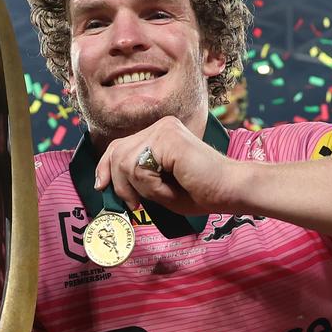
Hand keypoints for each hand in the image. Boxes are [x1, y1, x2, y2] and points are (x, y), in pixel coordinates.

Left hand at [94, 116, 235, 214]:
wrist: (230, 191)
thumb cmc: (200, 192)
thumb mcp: (157, 187)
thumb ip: (134, 180)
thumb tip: (103, 183)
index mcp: (159, 134)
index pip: (120, 146)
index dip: (105, 166)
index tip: (101, 187)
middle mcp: (160, 126)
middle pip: (117, 151)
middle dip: (118, 182)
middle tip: (133, 204)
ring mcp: (164, 129)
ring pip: (125, 162)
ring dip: (139, 188)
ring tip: (162, 194)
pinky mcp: (167, 137)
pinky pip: (139, 166)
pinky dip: (150, 185)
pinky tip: (169, 187)